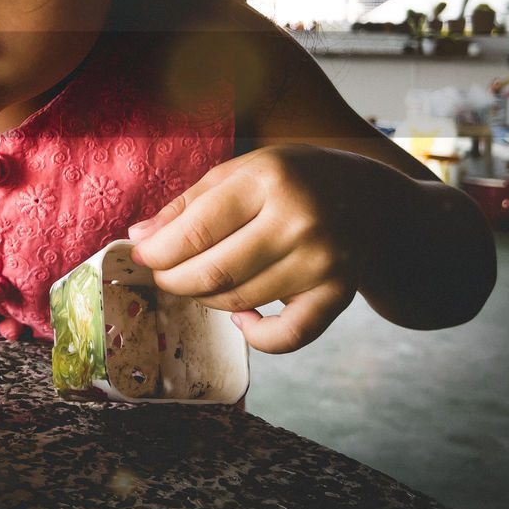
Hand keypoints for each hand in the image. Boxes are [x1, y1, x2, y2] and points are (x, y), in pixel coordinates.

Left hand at [128, 144, 407, 353]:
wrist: (370, 198)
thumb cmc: (290, 180)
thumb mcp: (240, 172)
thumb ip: (188, 203)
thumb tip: (138, 237)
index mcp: (269, 179)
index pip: (197, 228)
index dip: (158, 251)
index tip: (140, 257)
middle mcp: (300, 220)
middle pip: (215, 270)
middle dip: (174, 280)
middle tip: (162, 276)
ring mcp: (323, 261)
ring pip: (241, 300)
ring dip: (206, 299)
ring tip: (198, 283)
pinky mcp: (339, 294)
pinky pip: (288, 335)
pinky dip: (256, 336)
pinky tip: (240, 318)